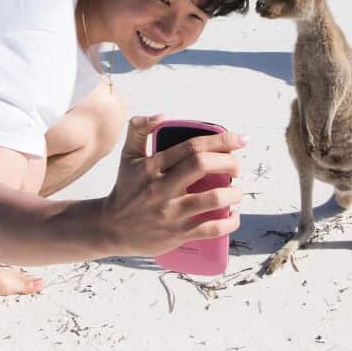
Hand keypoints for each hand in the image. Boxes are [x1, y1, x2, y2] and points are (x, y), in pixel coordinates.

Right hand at [100, 115, 246, 255]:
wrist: (111, 229)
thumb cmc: (125, 189)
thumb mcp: (127, 157)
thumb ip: (139, 130)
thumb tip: (163, 116)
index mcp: (152, 166)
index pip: (191, 146)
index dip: (221, 140)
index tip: (240, 140)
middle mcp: (161, 188)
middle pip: (203, 165)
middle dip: (229, 162)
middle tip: (236, 168)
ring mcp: (170, 212)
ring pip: (213, 198)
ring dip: (233, 193)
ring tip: (236, 192)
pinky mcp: (177, 234)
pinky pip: (211, 228)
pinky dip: (229, 222)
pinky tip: (232, 216)